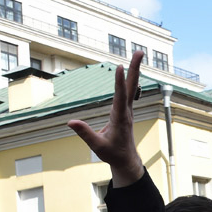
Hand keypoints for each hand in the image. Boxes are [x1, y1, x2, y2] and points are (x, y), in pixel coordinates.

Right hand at [68, 50, 145, 186]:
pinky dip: (130, 78)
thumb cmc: (112, 153)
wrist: (126, 159)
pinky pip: (128, 90)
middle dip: (135, 68)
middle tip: (140, 52)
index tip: (119, 67)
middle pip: (131, 86)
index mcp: (120, 118)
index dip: (119, 82)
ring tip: (138, 54)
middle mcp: (126, 111)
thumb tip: (71, 122)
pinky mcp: (125, 110)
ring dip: (134, 69)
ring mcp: (127, 109)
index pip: (120, 97)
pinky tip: (132, 70)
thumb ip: (85, 133)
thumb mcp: (97, 146)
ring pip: (132, 86)